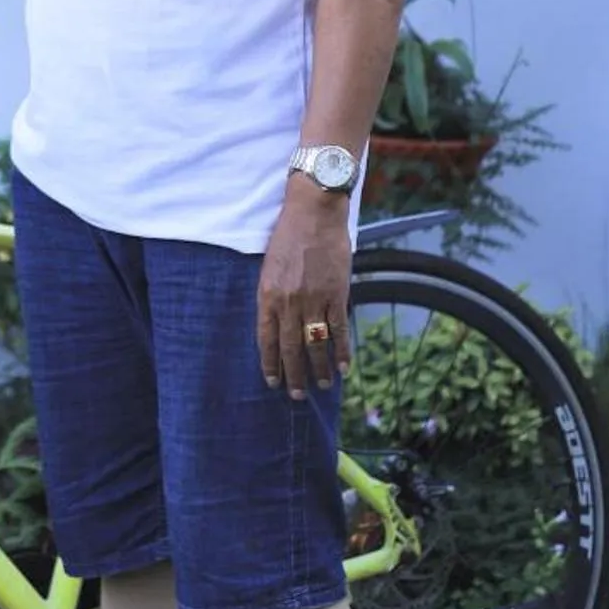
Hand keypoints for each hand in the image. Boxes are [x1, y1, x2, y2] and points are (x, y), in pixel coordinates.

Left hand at [256, 186, 352, 400]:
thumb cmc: (288, 236)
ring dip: (318, 369)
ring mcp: (313, 300)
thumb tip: (277, 325)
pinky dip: (342, 351)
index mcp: (267, 295)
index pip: (265, 339)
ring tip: (322, 386)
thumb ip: (272, 296)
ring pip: (315, 344)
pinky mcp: (337, 294)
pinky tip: (343, 367)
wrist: (314, 212)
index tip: (273, 381)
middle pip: (290, 348)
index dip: (270, 363)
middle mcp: (288, 303)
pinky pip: (339, 330)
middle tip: (296, 395)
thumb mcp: (269, 267)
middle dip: (293, 375)